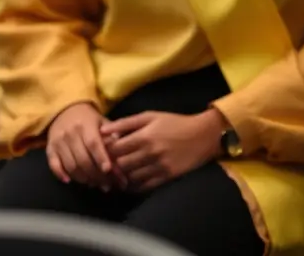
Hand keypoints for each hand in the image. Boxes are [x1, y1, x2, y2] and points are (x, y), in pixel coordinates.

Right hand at [46, 102, 126, 190]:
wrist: (65, 109)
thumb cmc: (89, 119)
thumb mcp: (103, 122)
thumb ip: (113, 137)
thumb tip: (123, 154)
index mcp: (85, 124)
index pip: (93, 143)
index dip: (101, 157)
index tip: (109, 170)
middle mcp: (70, 132)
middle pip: (83, 159)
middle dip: (96, 176)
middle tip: (107, 185)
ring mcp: (58, 141)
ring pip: (70, 166)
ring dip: (83, 179)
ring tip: (94, 184)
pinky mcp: (50, 148)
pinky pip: (53, 164)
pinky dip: (60, 174)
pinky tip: (69, 181)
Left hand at [101, 109, 224, 191]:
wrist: (202, 135)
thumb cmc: (173, 122)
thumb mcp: (148, 116)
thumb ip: (125, 123)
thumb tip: (103, 129)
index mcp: (143, 136)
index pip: (116, 148)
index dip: (105, 150)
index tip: (101, 150)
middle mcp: (150, 153)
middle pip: (122, 164)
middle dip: (111, 165)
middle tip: (104, 165)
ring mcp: (160, 167)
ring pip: (133, 177)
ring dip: (122, 177)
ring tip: (114, 174)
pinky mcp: (168, 177)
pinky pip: (147, 186)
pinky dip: (135, 186)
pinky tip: (129, 183)